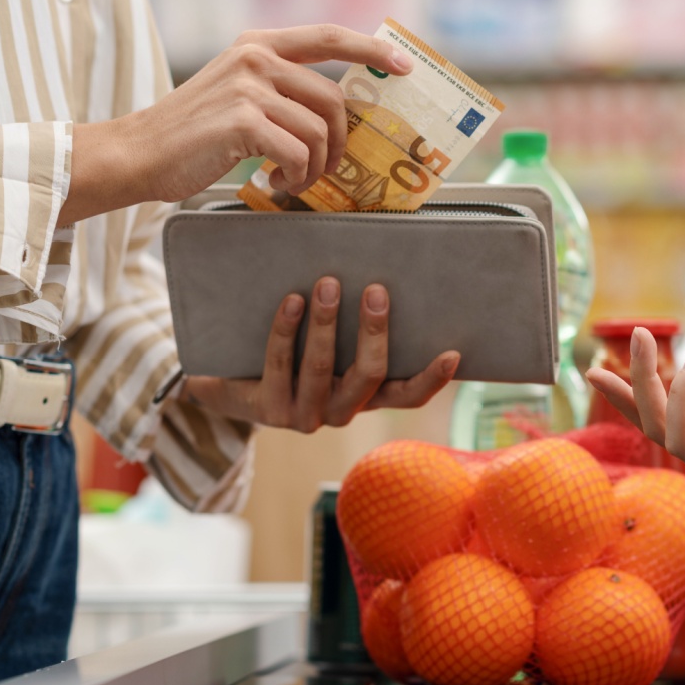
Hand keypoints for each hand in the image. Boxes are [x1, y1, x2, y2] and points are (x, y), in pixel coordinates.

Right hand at [60, 24, 411, 224]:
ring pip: (320, 131)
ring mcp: (249, 87)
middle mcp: (256, 59)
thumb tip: (336, 116)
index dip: (371, 50)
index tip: (402, 64)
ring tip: (291, 178)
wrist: (140, 154)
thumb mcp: (238, 94)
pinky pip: (300, 153)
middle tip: (320, 168)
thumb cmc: (193, 135)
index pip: (328, 38)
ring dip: (316, 166)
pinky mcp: (244, 120)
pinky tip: (275, 181)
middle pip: (334, 100)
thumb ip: (280, 92)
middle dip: (338, 143)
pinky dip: (297, 176)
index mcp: (258, 47)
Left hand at [180, 277, 459, 432]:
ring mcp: (306, 415)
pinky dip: (287, 329)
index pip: (406, 396)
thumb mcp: (330, 343)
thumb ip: (356, 325)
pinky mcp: (270, 410)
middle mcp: (341, 412)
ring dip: (326, 322)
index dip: (431, 379)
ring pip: (323, 368)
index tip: (452, 352)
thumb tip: (382, 269)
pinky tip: (292, 300)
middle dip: (374, 331)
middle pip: (368, 375)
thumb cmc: (293, 353)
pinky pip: (281, 364)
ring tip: (327, 283)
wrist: (232, 384)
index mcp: (364, 397)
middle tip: (376, 290)